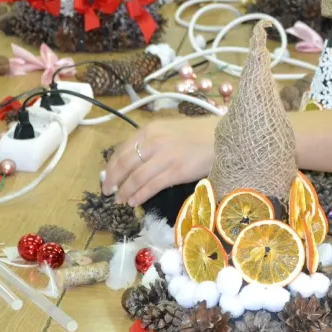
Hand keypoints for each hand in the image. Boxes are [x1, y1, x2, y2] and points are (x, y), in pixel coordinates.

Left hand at [102, 117, 216, 207]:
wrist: (224, 137)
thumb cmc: (199, 134)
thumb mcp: (170, 130)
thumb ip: (152, 141)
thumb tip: (134, 160)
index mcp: (150, 130)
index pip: (122, 150)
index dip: (112, 166)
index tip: (107, 176)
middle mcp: (154, 142)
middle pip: (125, 165)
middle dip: (113, 180)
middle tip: (108, 191)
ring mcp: (165, 157)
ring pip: (136, 178)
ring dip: (125, 191)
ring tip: (121, 200)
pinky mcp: (176, 171)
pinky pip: (152, 186)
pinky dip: (140, 195)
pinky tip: (135, 202)